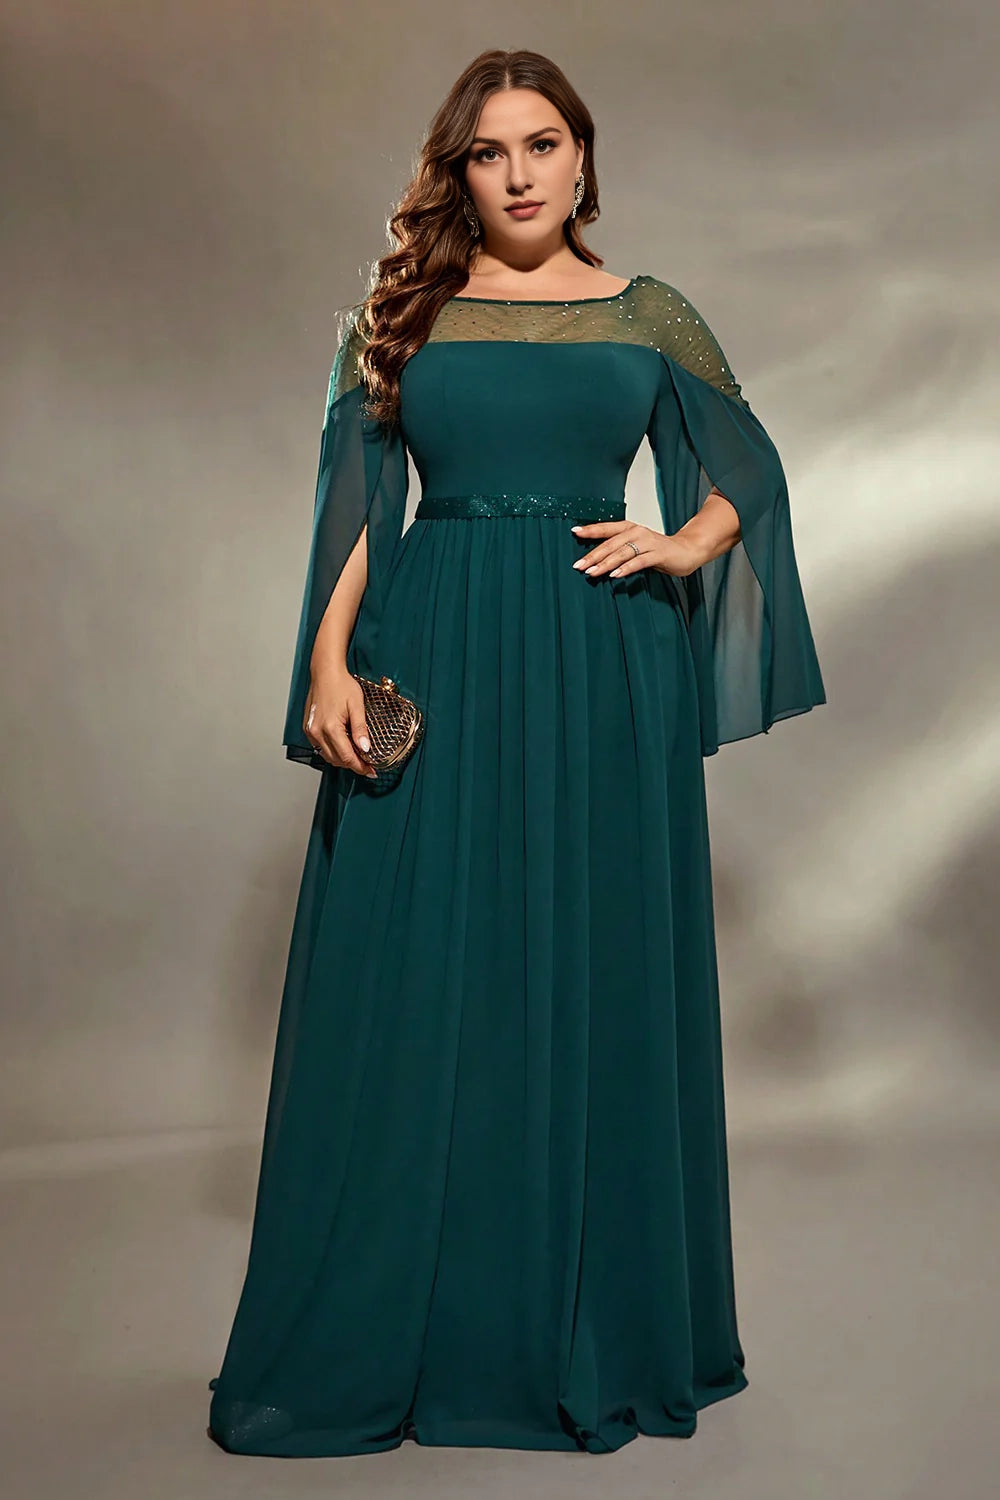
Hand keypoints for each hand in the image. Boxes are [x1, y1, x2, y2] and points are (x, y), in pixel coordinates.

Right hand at [303, 665, 377, 777]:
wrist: (325, 673)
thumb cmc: (340, 684)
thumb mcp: (357, 706)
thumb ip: (360, 729)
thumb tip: (366, 748)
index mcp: (330, 727)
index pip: (347, 757)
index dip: (360, 767)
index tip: (371, 770)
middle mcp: (317, 731)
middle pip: (336, 760)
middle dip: (353, 765)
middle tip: (367, 764)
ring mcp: (311, 731)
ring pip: (327, 756)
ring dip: (342, 759)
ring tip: (357, 757)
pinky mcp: (308, 728)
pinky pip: (320, 747)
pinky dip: (332, 751)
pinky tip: (343, 746)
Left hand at [570, 521, 704, 579]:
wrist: (687, 551)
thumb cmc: (658, 551)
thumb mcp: (636, 547)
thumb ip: (619, 550)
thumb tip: (594, 561)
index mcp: (630, 528)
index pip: (606, 528)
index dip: (590, 530)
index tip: (574, 532)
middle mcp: (638, 532)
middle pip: (611, 543)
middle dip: (593, 555)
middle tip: (579, 565)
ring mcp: (648, 542)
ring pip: (623, 552)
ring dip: (606, 563)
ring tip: (592, 572)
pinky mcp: (658, 554)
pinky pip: (639, 561)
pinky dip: (626, 568)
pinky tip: (615, 575)